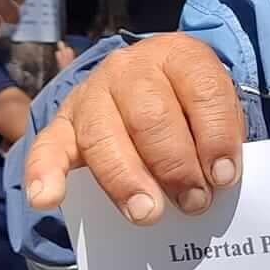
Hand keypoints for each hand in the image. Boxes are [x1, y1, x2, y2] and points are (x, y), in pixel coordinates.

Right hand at [23, 34, 242, 222]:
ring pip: (104, 136)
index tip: (225, 177)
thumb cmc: (188, 108)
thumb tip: (217, 183)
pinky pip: (48, 146)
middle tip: (193, 202)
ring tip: (147, 213)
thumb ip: (217, 139)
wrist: (144, 86)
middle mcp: (131, 68)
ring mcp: (92, 93)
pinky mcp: (63, 122)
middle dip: (174, 165)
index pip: (202, 90)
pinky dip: (44, 173)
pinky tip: (47, 198)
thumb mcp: (213, 109)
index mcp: (178, 56)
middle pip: (150, 116)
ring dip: (126, 180)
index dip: (216, 135)